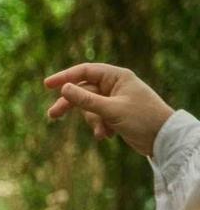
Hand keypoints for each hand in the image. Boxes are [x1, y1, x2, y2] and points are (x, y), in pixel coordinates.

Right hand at [44, 62, 175, 158]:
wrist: (162, 138)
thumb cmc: (142, 119)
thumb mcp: (110, 110)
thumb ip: (86, 100)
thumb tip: (63, 88)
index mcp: (117, 77)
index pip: (86, 71)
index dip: (65, 77)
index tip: (47, 85)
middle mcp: (115, 86)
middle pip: (83, 91)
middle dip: (71, 105)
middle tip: (52, 115)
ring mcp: (115, 100)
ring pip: (90, 108)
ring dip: (93, 121)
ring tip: (102, 133)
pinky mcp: (115, 114)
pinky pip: (98, 117)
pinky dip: (100, 126)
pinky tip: (108, 136)